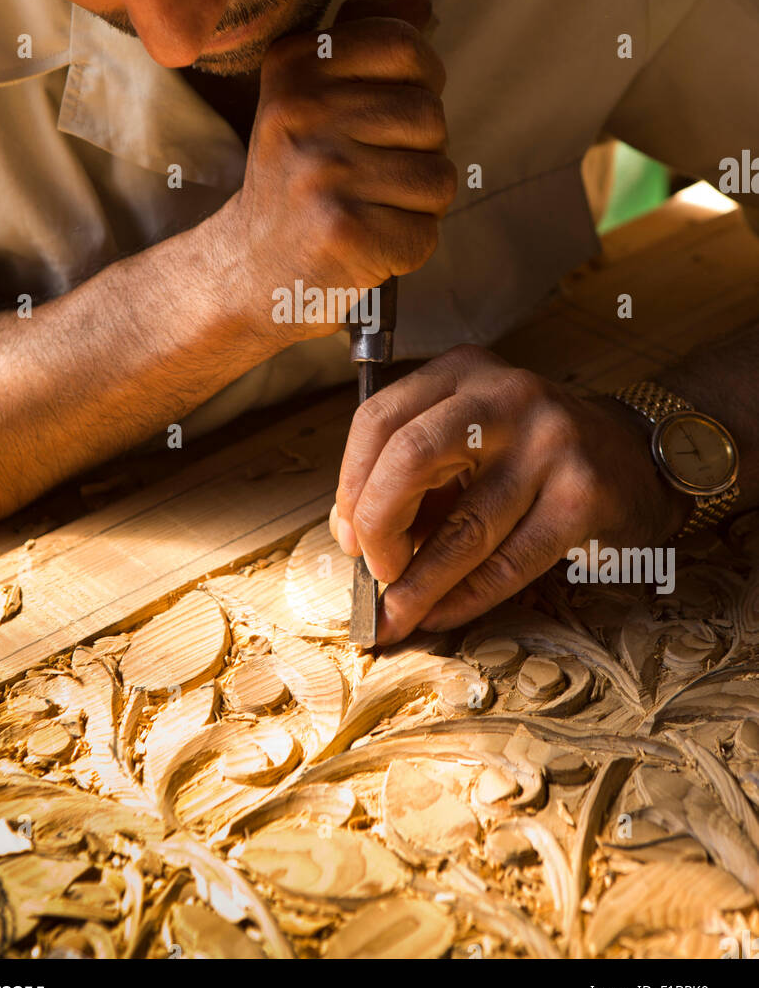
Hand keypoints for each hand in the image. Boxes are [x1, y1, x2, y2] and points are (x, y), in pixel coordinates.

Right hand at [229, 0, 455, 339]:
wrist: (249, 269)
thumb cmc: (297, 178)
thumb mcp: (310, 96)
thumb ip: (364, 42)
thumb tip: (419, 6)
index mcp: (295, 67)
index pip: (405, 44)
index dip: (419, 81)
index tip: (386, 114)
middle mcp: (303, 113)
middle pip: (431, 113)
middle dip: (418, 150)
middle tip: (369, 175)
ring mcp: (323, 173)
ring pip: (438, 174)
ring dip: (417, 201)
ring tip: (369, 207)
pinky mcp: (345, 231)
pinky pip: (427, 229)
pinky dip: (409, 244)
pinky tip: (368, 242)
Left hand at [330, 344, 688, 643]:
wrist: (637, 458)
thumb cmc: (533, 455)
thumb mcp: (473, 437)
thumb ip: (418, 474)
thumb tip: (355, 538)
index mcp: (464, 371)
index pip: (379, 418)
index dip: (350, 484)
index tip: (348, 534)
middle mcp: (505, 396)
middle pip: (409, 457)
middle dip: (377, 524)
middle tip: (372, 570)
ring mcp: (549, 443)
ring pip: (462, 526)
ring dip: (418, 584)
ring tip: (396, 617)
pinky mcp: (583, 497)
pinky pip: (509, 561)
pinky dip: (466, 597)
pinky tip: (442, 614)